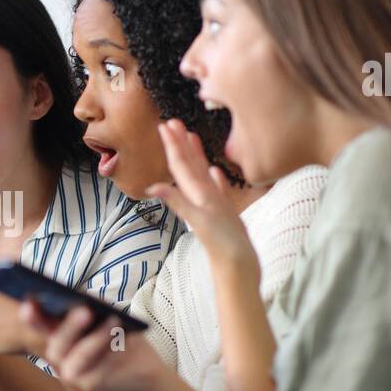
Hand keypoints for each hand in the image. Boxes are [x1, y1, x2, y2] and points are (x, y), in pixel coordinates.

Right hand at [22, 301, 167, 390]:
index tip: (29, 302)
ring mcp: (71, 372)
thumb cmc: (122, 337)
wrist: (145, 368)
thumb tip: (82, 298)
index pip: (39, 324)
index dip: (31, 316)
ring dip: (95, 337)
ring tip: (113, 319)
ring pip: (74, 355)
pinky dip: (107, 347)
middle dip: (68, 326)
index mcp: (59, 336)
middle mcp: (60, 356)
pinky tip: (120, 333)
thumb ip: (90, 309)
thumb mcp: (105, 318)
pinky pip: (94, 367)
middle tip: (84, 310)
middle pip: (55, 343)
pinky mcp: (88, 384)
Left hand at [147, 120, 258, 279]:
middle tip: (171, 121)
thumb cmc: (221, 245)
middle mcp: (201, 197)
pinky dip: (215, 178)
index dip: (172, 145)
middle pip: (188, 165)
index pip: (180, 166)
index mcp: (195, 195)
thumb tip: (152, 187)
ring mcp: (212, 205)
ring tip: (191, 136)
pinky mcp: (225, 213)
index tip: (164, 125)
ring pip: (202, 175)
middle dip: (179, 143)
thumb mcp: (199, 220)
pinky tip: (215, 170)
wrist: (238, 268)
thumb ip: (178, 201)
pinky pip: (218, 191)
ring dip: (196, 156)